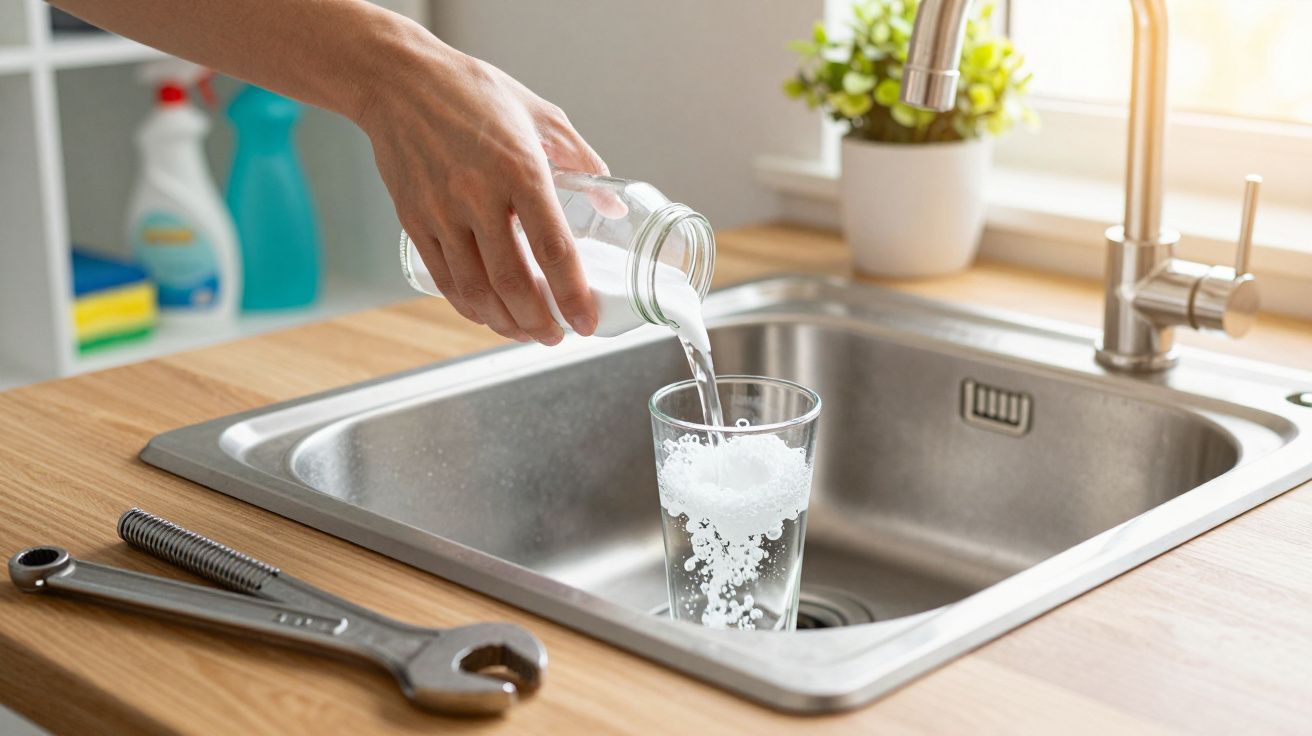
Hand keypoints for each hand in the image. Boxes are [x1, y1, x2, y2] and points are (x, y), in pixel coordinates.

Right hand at [356, 31, 606, 343]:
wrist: (399, 80)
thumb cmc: (474, 93)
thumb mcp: (542, 115)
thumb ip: (583, 161)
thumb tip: (612, 206)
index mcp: (521, 169)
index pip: (553, 248)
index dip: (572, 294)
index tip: (586, 321)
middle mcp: (479, 195)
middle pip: (513, 282)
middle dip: (539, 322)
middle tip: (557, 335)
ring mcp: (442, 212)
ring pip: (476, 290)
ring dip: (505, 323)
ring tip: (526, 332)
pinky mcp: (414, 221)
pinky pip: (445, 280)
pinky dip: (469, 307)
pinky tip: (489, 314)